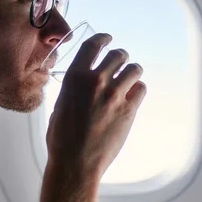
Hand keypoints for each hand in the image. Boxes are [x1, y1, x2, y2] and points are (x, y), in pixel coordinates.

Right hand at [45, 33, 146, 179]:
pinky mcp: (129, 110)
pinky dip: (138, 90)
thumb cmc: (62, 139)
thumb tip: (81, 85)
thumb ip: (73, 90)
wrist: (76, 163)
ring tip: (131, 78)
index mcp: (75, 77)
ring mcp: (114, 95)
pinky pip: (141, 89)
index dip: (103, 39)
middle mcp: (96, 81)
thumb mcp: (60, 105)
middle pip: (118, 55)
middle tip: (122, 62)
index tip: (108, 39)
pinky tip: (133, 96)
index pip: (92, 45)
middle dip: (121, 56)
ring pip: (134, 69)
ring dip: (133, 71)